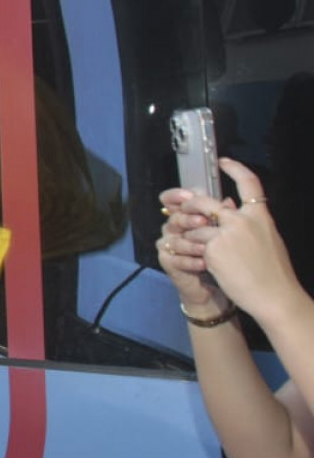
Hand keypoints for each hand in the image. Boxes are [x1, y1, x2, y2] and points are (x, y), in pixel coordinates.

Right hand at [158, 186, 225, 311]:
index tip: (189, 196)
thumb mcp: (223, 231)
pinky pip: (175, 259)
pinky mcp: (166, 261)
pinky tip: (204, 263)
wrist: (212, 283)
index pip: (171, 199)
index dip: (176, 196)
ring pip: (175, 239)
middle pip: (174, 218)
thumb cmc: (219, 252)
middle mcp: (172, 227)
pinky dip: (190, 261)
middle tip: (203, 222)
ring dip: (192, 243)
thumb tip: (228, 201)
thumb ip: (223, 214)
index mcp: (183, 215)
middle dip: (188, 219)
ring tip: (207, 248)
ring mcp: (167, 244)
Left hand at [182, 159, 300, 320]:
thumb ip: (249, 223)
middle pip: (205, 201)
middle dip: (190, 204)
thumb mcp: (267, 239)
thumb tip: (230, 209)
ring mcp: (226, 233)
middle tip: (184, 209)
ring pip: (196, 226)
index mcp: (260, 216)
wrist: (274, 295)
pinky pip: (195, 243)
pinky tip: (205, 263)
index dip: (235, 168)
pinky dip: (196, 251)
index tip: (224, 161)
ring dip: (193, 236)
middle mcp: (242, 220)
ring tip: (204, 251)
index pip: (249, 182)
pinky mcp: (213, 249)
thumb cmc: (273, 272)